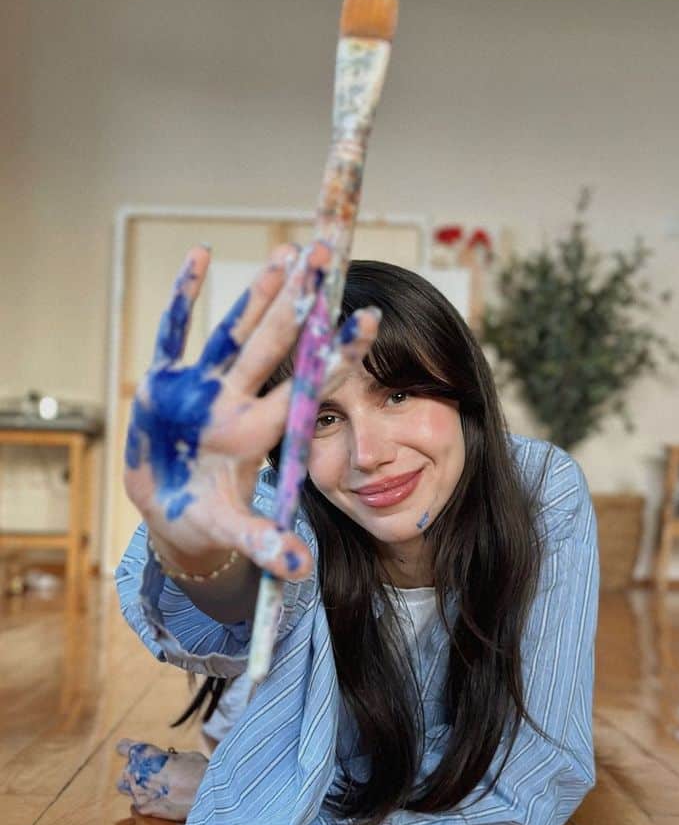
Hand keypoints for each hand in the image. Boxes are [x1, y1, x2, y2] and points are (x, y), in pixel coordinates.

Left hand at [115, 739, 208, 820]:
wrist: (203, 795)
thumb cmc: (198, 770)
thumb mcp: (185, 756)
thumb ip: (170, 759)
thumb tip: (170, 763)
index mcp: (145, 754)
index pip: (124, 747)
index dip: (127, 749)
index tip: (131, 751)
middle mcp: (136, 772)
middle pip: (126, 772)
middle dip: (136, 772)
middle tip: (152, 774)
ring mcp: (138, 793)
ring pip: (127, 789)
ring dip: (139, 787)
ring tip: (157, 790)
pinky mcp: (144, 810)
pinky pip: (139, 804)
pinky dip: (148, 803)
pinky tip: (163, 803)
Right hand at [123, 242, 378, 578]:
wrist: (172, 510)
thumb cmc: (209, 516)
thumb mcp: (234, 530)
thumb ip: (265, 544)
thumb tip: (301, 571)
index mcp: (260, 432)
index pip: (305, 387)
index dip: (334, 355)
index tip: (368, 318)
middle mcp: (237, 401)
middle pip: (274, 345)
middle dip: (299, 304)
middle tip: (326, 257)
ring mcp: (201, 388)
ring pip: (233, 330)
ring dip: (256, 293)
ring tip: (285, 253)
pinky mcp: (164, 383)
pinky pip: (173, 333)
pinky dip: (183, 298)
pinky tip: (200, 255)